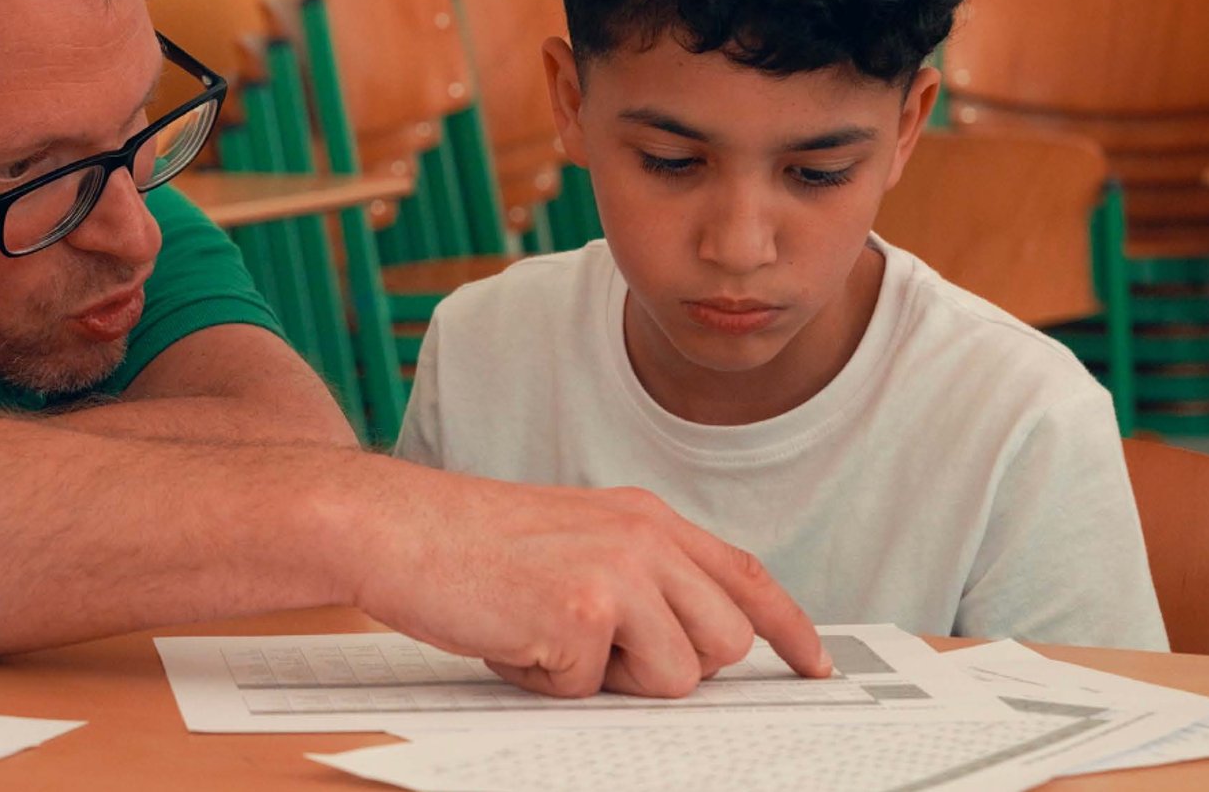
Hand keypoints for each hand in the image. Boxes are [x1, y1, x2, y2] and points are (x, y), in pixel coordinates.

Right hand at [350, 465, 831, 697]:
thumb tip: (690, 651)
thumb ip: (639, 575)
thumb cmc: (467, 542)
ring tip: (548, 639)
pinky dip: (547, 682)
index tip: (813, 664)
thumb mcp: (574, 538)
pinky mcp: (581, 613)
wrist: (395, 526)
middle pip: (723, 644)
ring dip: (610, 680)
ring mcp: (617, 573)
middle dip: (669, 667)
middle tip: (595, 647)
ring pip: (676, 678)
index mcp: (646, 517)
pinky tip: (512, 639)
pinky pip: (594, 690)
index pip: (745, 575)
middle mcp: (644, 537)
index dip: (789, 627)